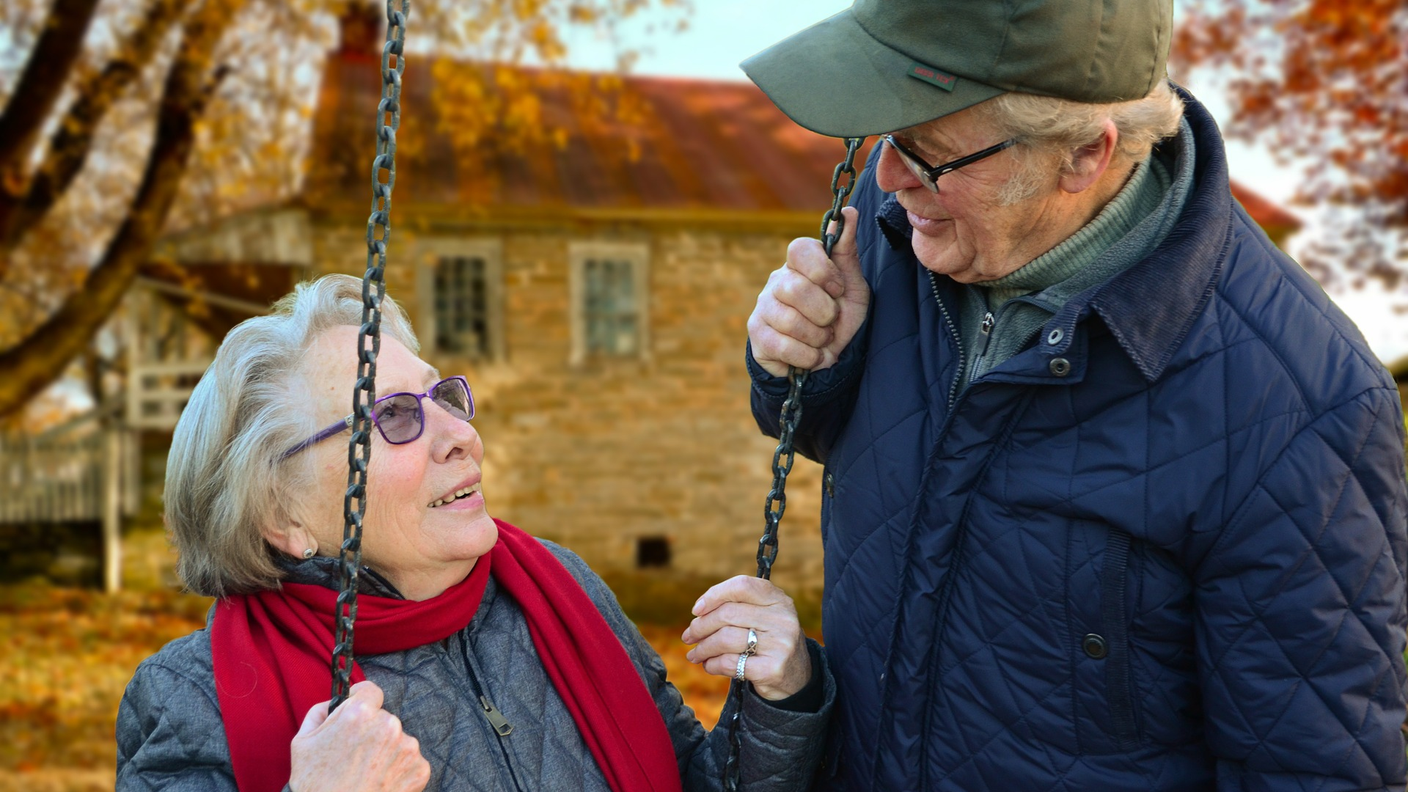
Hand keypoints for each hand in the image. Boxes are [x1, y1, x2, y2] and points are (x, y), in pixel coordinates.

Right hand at [289, 681, 429, 791]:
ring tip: (367, 772)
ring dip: (386, 751)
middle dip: (372, 731)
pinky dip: (398, 769)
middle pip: (383, 718)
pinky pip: (410, 761)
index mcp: (360, 714)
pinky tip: (380, 782)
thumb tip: (334, 701)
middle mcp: (389, 725)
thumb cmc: (315, 784)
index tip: (358, 712)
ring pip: (397, 739)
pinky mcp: (420, 769)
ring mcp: (407, 748)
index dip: (361, 700)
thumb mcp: (303, 742)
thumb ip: (320, 712)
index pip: (370, 691)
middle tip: (355, 755)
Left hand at [681, 576, 811, 700]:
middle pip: (728, 614)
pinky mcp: (772, 669)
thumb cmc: (769, 641)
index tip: (696, 609)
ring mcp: (780, 644)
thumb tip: (698, 612)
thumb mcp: (764, 616)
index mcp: (779, 600)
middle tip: (689, 636)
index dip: (714, 595)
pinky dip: (712, 664)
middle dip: (701, 626)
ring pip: (725, 639)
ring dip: (703, 648)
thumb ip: (738, 607)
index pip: (741, 586)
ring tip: (695, 654)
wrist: (797, 677)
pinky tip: (709, 665)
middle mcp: (783, 619)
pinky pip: (730, 663)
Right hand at [747, 205, 868, 377]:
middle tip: (831, 322)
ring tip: (822, 340)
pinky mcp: (757, 335)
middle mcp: (777, 280)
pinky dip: (807, 357)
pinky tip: (812, 355)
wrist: (826, 357)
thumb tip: (849, 212)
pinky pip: (783, 346)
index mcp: (800, 264)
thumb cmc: (839, 317)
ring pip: (790, 321)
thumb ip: (847, 251)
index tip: (838, 290)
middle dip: (825, 313)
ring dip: (818, 338)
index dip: (823, 271)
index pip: (799, 248)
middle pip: (796, 289)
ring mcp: (763, 307)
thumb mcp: (852, 286)